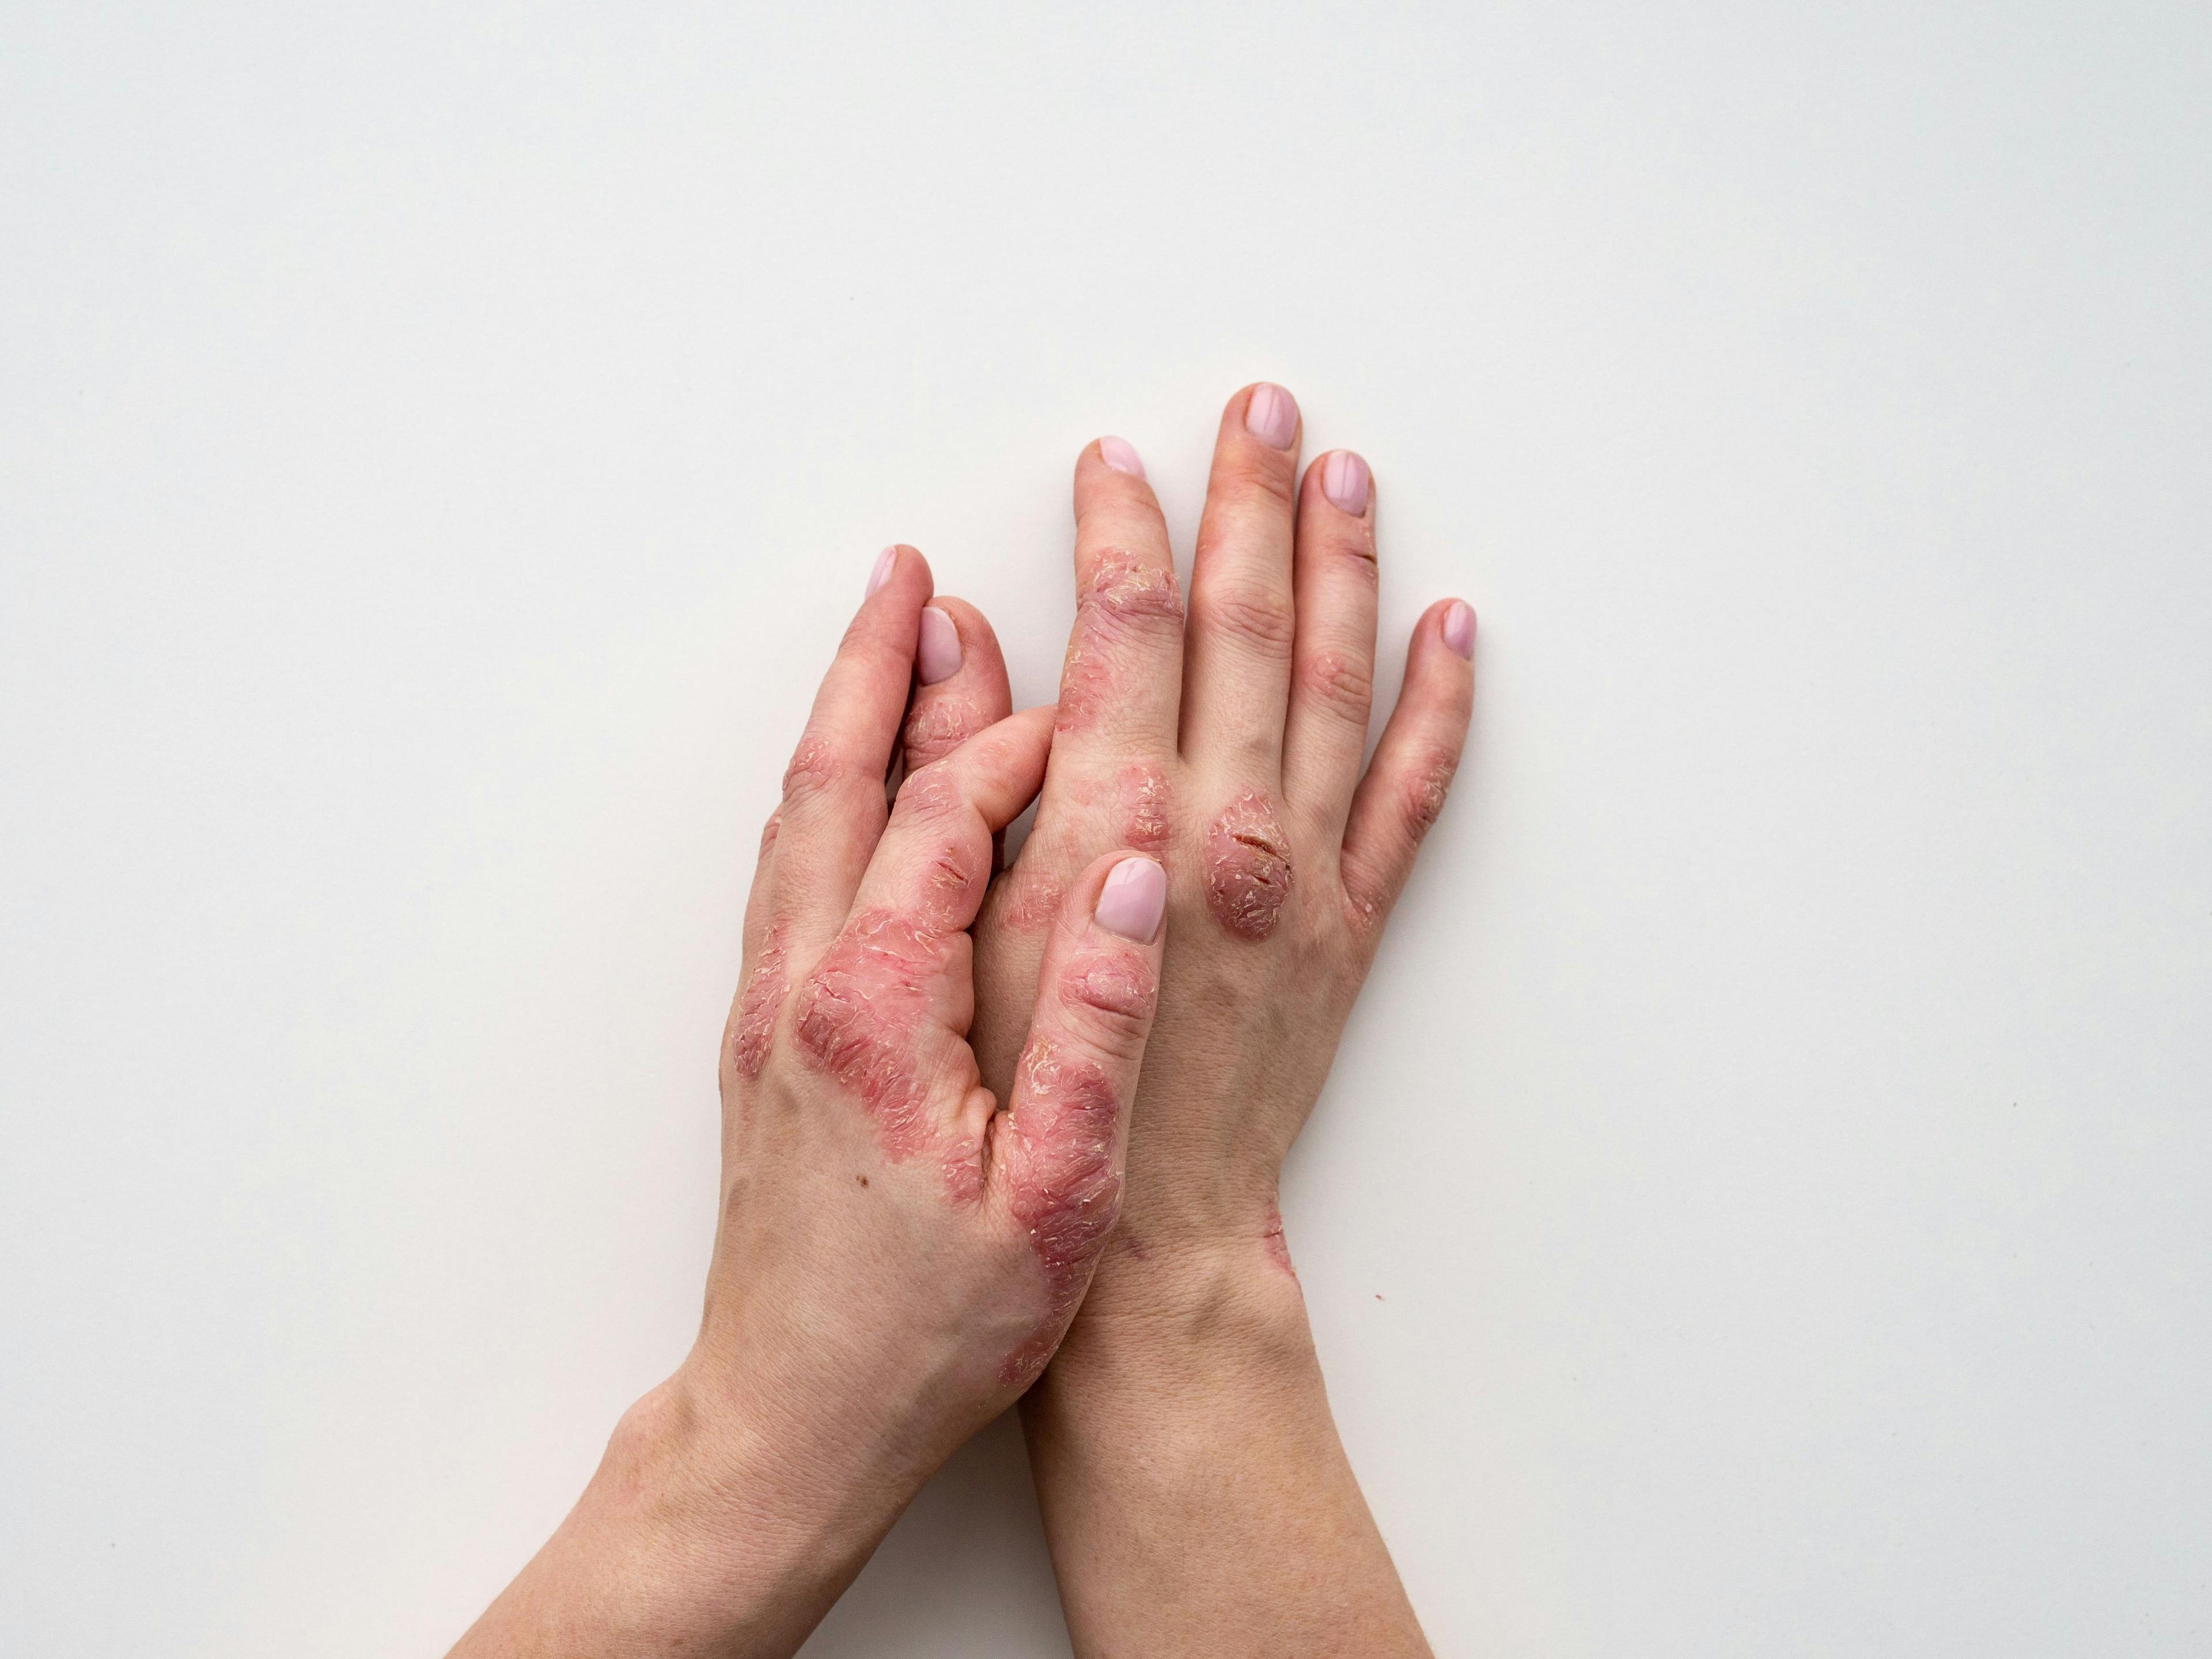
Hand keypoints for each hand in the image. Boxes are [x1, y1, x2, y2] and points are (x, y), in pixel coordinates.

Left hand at [452, 550, 1169, 1658]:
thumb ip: (1095, 1025)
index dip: (1012, 743)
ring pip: (801, 820)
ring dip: (843, 719)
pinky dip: (823, 796)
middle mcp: (803, 983)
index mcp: (879, 1006)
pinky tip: (849, 781)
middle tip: (908, 573)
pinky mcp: (763, 1037)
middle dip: (880, 667)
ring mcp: (769, 1006)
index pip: (944, 819)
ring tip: (880, 640)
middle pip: (839, 780)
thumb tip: (1139, 878)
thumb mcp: (1054, 1196)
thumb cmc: (930, 1328)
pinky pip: (789, 873)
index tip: (1073, 702)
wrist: (790, 1418)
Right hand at [962, 384, 1474, 1655]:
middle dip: (1251, 505)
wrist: (1154, 1234)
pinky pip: (1418, 791)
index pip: (1133, 635)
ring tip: (1348, 473)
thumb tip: (975, 650)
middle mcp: (1232, 829)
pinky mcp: (1355, 923)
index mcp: (1127, 825)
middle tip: (1258, 410)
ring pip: (1343, 680)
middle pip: (1250, 627)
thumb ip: (986, 782)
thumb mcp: (977, 933)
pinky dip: (1443, 704)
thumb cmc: (1045, 1094)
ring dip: (1347, 565)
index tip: (1119, 463)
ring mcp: (1307, 872)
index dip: (1125, 536)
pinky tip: (1454, 630)